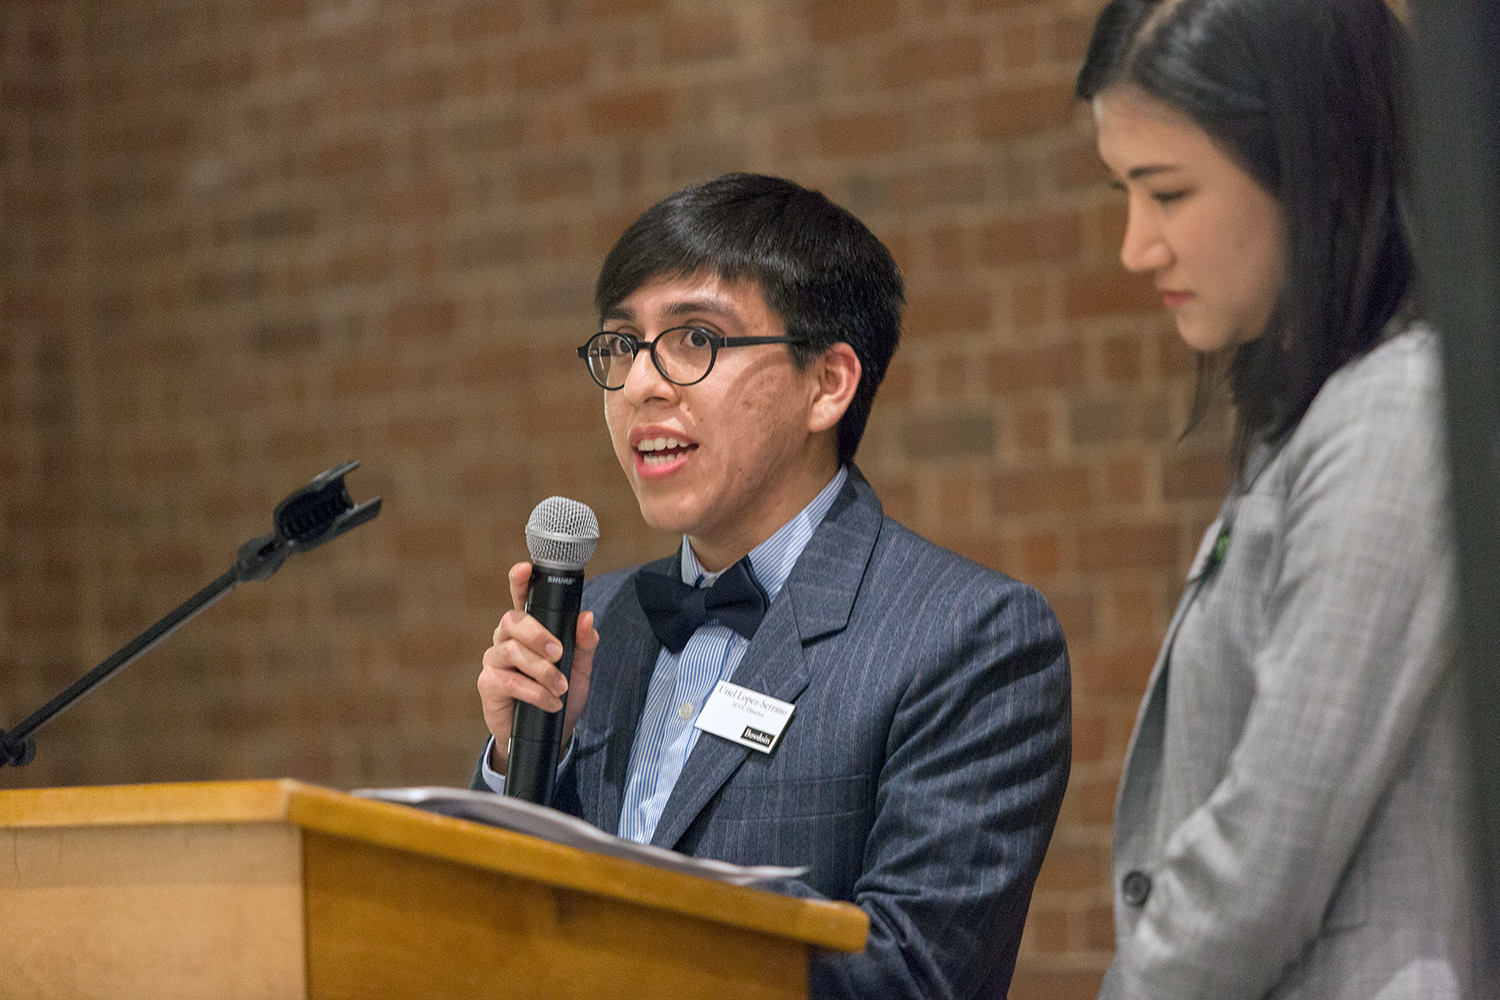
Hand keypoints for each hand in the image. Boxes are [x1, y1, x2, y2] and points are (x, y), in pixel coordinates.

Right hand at [477, 562, 598, 773]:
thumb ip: (584, 643)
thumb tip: (587, 617)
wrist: (549, 734)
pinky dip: (535, 692)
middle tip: (559, 654)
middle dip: (538, 635)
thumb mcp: (581, 669)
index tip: (525, 568)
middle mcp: (507, 639)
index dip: (519, 581)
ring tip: (560, 687)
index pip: (520, 598)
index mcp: (529, 629)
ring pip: (512, 651)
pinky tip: (550, 702)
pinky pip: (510, 680)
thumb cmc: (562, 695)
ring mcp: (495, 660)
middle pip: (513, 620)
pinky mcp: (489, 683)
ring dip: (541, 670)